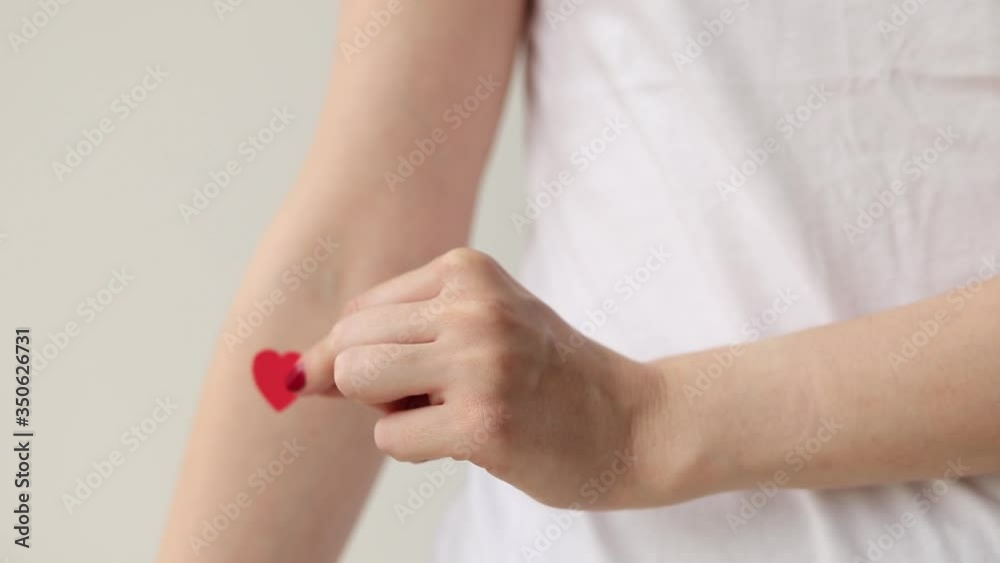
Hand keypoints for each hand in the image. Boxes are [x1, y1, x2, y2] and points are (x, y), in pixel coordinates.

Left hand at [290, 248, 666, 508]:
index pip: (359, 312)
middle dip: (375, 384)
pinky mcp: (485, 422)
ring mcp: (481, 362)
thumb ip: (387, 340)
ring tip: (455, 411)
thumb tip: (291, 371)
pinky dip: (417, 448)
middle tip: (442, 395)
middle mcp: (472, 306)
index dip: (374, 356)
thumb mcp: (473, 329)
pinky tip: (476, 439)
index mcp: (467, 270)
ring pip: (358, 382)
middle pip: (349, 344)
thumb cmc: (543, 377)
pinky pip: (389, 438)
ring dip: (392, 413)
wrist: (630, 423)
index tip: (422, 376)